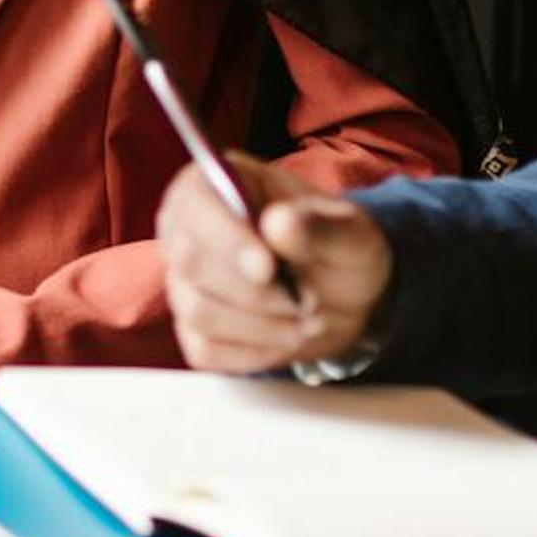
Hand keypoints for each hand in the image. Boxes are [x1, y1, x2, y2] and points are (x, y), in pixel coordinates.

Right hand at [157, 154, 394, 374]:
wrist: (344, 294)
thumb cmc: (340, 248)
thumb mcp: (352, 232)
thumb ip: (321, 226)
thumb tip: (280, 222)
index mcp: (218, 184)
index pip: (195, 202)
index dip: (227, 237)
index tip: (268, 269)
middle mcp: (188, 229)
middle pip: (191, 262)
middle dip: (257, 293)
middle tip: (310, 301)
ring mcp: (185, 282)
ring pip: (198, 311)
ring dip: (262, 326)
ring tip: (308, 320)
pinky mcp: (193, 329)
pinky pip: (206, 350)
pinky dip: (254, 352)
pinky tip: (285, 338)